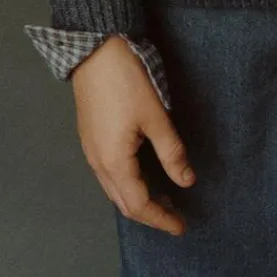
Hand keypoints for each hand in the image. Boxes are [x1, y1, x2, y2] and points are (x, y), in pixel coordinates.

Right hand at [70, 35, 195, 235]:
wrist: (95, 50)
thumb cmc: (127, 81)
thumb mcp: (155, 117)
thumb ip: (171, 152)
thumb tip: (186, 182)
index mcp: (114, 162)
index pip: (138, 204)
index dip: (161, 218)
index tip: (182, 226)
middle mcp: (98, 162)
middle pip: (123, 202)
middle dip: (150, 213)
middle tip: (176, 215)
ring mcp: (91, 150)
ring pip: (114, 188)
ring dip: (138, 198)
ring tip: (164, 196)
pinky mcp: (90, 137)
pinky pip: (108, 174)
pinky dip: (128, 183)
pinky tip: (143, 173)